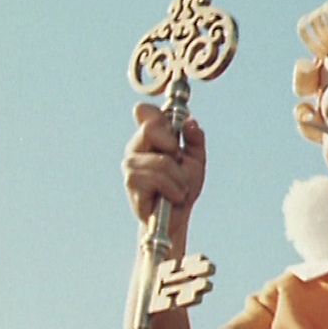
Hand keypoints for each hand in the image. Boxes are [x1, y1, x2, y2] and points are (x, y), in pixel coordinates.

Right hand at [122, 103, 206, 246]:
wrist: (178, 216)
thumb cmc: (184, 185)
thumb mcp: (196, 159)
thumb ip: (195, 139)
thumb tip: (190, 122)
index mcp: (151, 137)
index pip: (145, 112)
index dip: (158, 114)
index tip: (174, 129)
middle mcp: (137, 147)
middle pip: (150, 128)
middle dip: (173, 146)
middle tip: (179, 160)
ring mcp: (131, 164)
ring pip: (162, 160)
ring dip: (179, 177)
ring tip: (180, 187)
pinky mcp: (131, 183)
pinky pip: (158, 178)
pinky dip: (174, 188)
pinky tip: (174, 196)